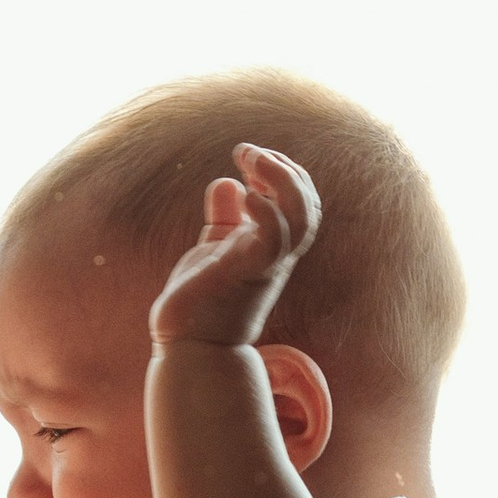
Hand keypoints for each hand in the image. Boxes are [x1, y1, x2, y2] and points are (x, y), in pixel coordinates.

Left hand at [146, 143, 321, 351]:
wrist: (188, 346)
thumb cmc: (201, 300)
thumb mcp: (214, 248)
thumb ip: (225, 217)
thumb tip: (229, 182)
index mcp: (272, 247)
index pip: (302, 203)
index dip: (287, 172)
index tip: (252, 157)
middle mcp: (276, 255)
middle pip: (309, 206)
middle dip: (287, 169)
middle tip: (247, 151)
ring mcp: (264, 264)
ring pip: (301, 218)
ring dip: (281, 179)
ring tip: (250, 158)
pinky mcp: (244, 273)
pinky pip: (273, 239)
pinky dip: (266, 211)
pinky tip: (245, 194)